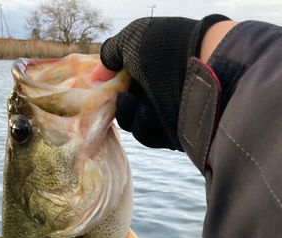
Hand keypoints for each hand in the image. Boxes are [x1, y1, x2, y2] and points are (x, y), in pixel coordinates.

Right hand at [100, 15, 228, 149]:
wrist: (206, 72)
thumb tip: (95, 77)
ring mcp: (164, 112)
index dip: (106, 84)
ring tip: (128, 101)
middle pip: (122, 103)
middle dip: (111, 103)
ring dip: (125, 113)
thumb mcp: (132, 39)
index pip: (120, 79)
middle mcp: (155, 88)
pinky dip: (141, 125)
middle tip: (104, 100)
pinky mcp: (170, 133)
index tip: (95, 87)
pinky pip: (146, 135)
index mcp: (147, 65)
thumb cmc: (167, 49)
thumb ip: (109, 54)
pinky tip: (144, 112)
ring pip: (131, 122)